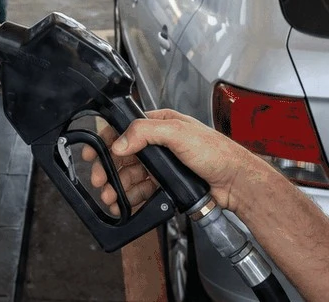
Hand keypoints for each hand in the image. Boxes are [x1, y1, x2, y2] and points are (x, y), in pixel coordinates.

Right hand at [83, 109, 271, 214]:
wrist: (236, 183)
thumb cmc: (216, 153)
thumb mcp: (179, 133)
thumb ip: (147, 132)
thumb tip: (120, 143)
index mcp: (160, 124)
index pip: (125, 129)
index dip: (106, 141)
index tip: (92, 152)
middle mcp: (159, 144)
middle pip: (123, 156)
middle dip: (108, 169)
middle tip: (100, 181)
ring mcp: (162, 165)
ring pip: (130, 176)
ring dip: (117, 187)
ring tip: (111, 198)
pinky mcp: (166, 184)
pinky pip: (142, 191)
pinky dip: (130, 198)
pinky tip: (124, 205)